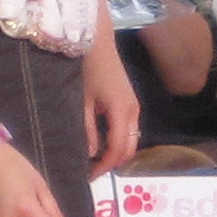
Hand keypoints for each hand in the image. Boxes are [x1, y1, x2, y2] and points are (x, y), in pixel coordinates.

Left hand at [82, 45, 142, 174]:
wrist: (97, 40)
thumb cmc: (87, 68)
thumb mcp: (82, 101)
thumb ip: (87, 129)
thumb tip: (89, 154)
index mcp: (122, 112)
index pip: (117, 150)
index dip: (104, 166)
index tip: (89, 176)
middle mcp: (133, 112)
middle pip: (129, 149)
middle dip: (112, 163)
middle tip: (92, 171)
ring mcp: (134, 106)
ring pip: (131, 140)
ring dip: (116, 152)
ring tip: (95, 159)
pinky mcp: (129, 102)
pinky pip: (128, 130)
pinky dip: (118, 141)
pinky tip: (101, 142)